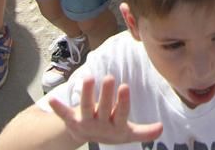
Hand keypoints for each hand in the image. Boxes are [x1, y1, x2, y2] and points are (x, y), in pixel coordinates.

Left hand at [46, 75, 162, 144]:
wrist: (87, 138)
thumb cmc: (111, 130)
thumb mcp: (127, 133)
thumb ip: (144, 131)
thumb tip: (162, 128)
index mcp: (115, 127)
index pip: (121, 114)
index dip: (122, 102)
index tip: (125, 87)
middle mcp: (100, 125)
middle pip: (103, 109)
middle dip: (106, 95)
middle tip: (110, 78)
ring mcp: (85, 122)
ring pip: (86, 107)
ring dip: (87, 93)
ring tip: (90, 77)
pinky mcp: (72, 119)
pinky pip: (64, 114)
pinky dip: (58, 108)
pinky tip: (51, 100)